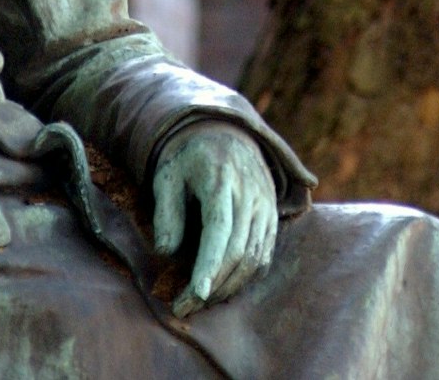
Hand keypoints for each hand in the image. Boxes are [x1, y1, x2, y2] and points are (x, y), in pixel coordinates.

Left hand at [151, 121, 277, 317]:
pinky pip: (265, 253)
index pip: (219, 230)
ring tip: (202, 301)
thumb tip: (166, 252)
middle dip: (214, 285)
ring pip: (255, 257)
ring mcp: (266, 204)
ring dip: (230, 286)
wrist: (223, 132)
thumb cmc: (188, 158)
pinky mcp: (272, 214)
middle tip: (185, 306)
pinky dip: (247, 276)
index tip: (195, 295)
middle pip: (239, 250)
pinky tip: (225, 286)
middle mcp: (250, 193)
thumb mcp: (167, 176)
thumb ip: (166, 212)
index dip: (209, 266)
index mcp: (221, 179)